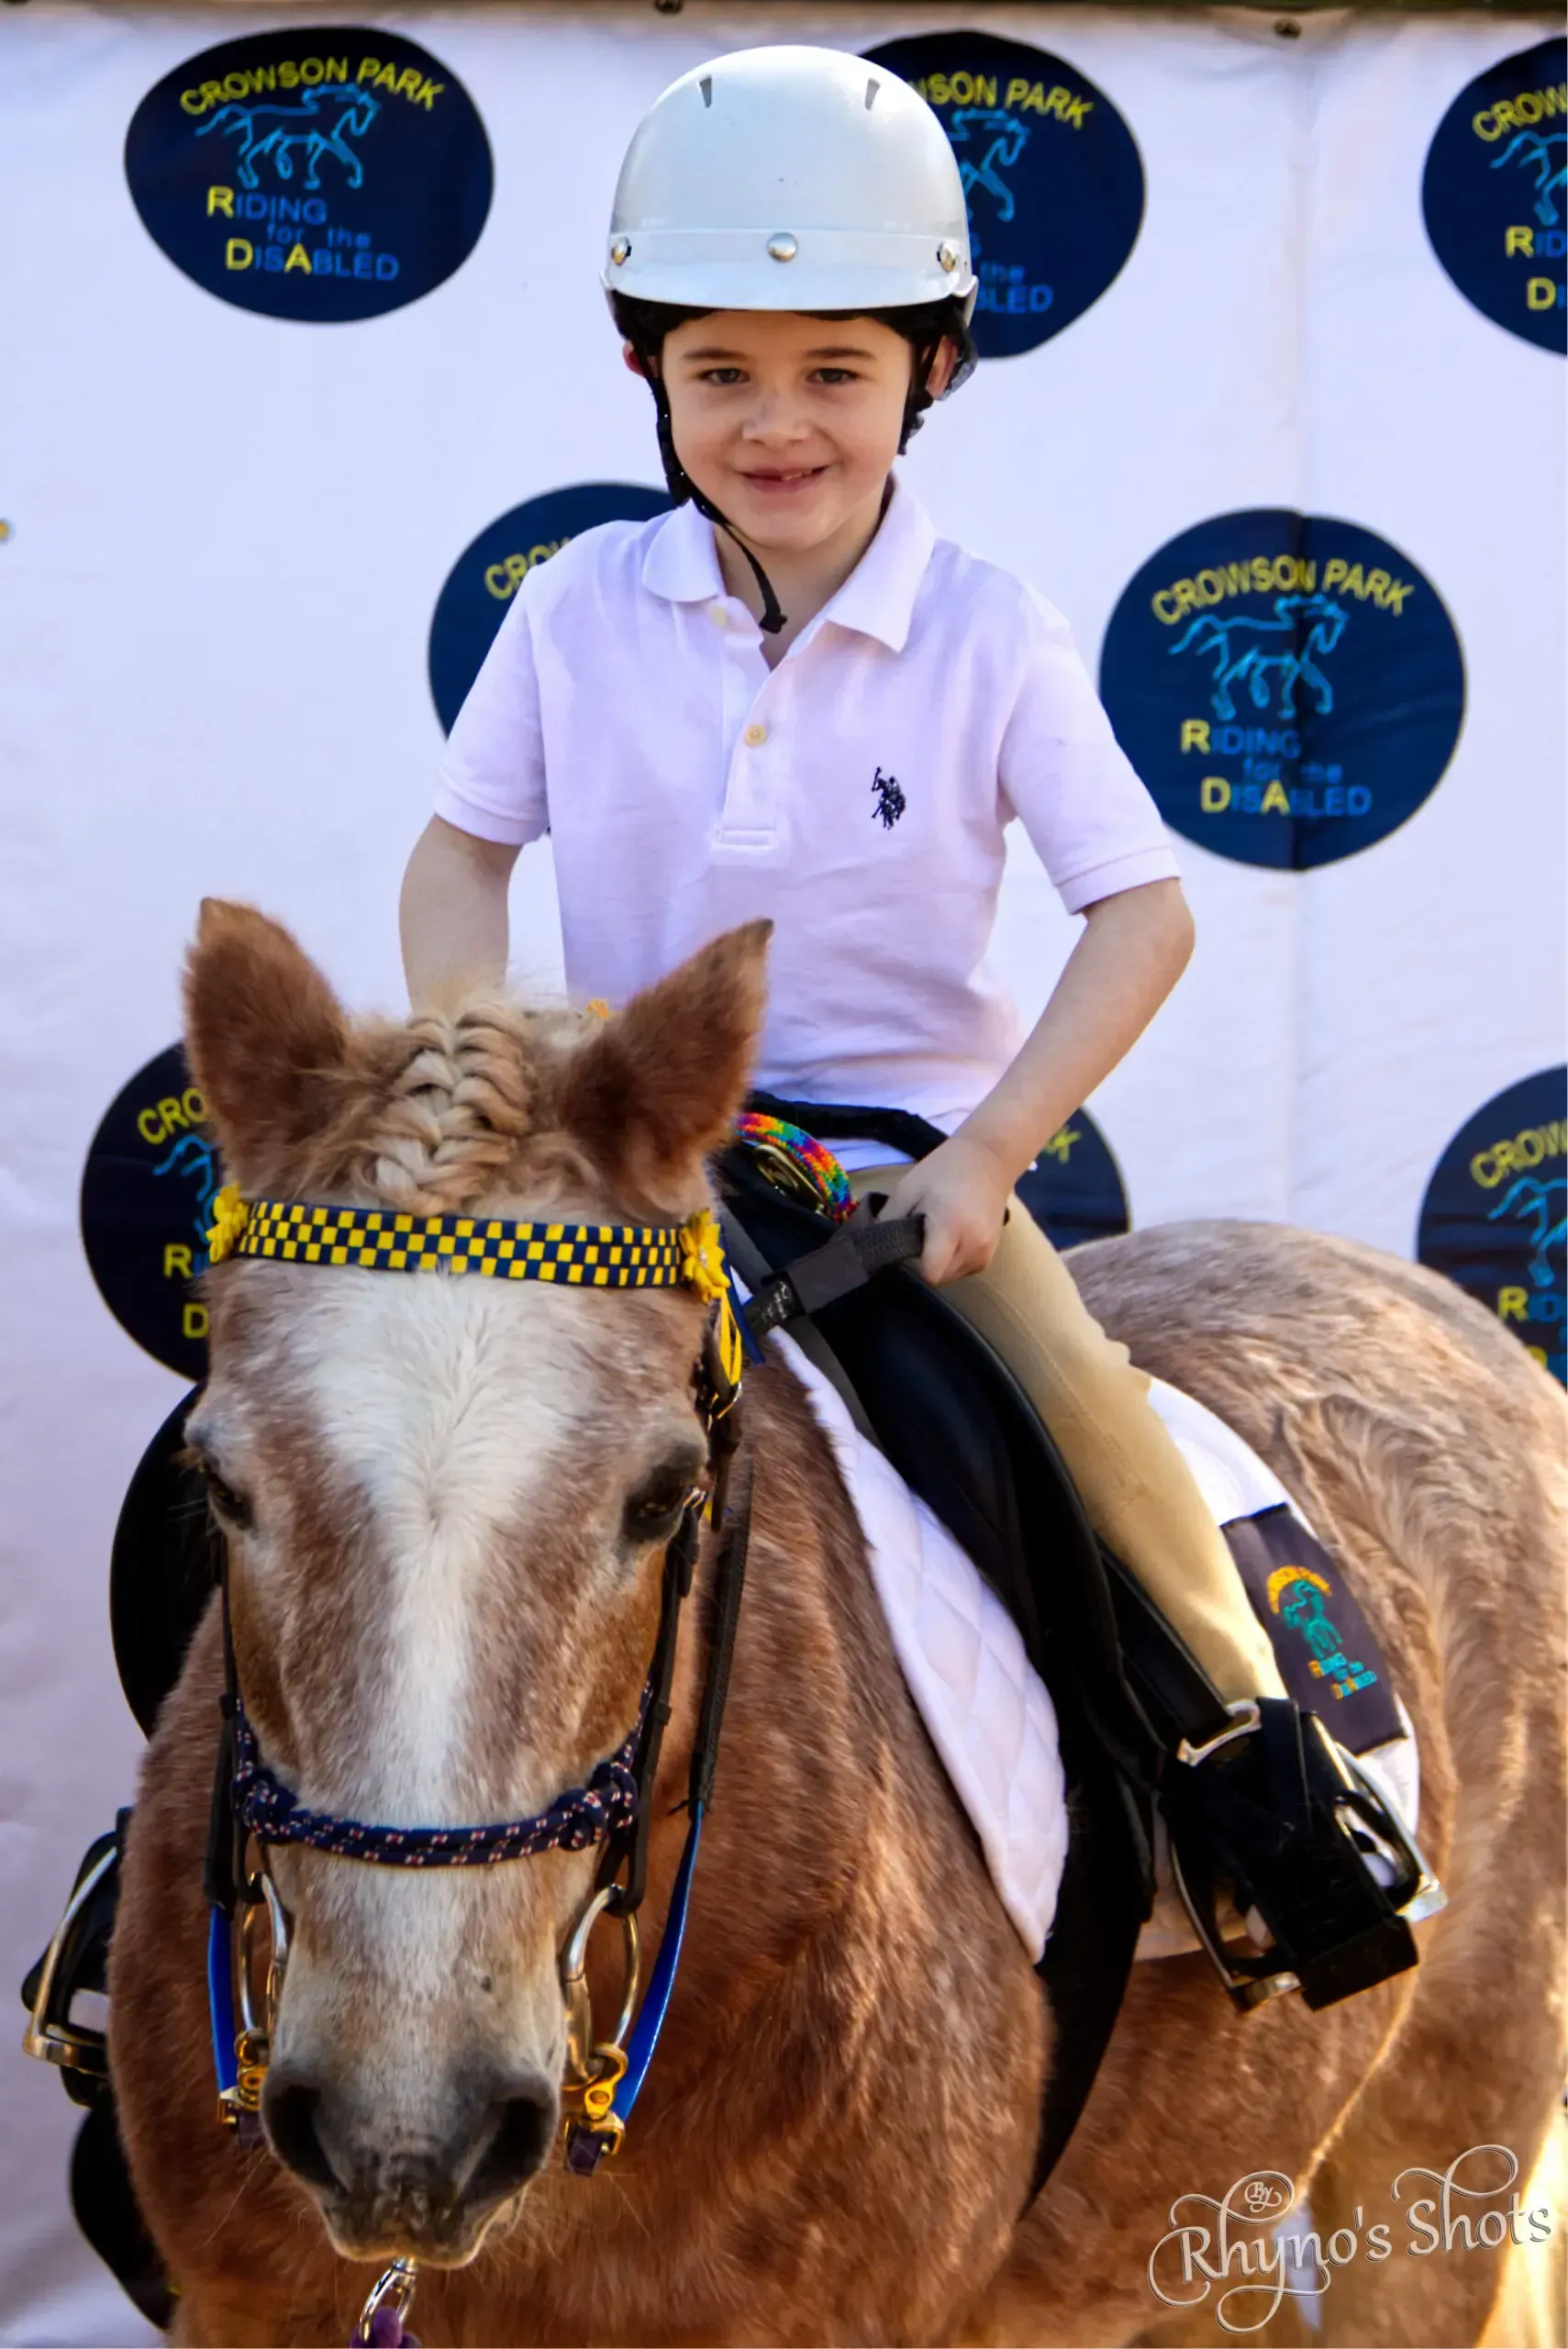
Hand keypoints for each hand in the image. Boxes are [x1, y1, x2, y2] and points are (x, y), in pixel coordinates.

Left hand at [873, 1133, 1015, 1285]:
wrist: (990, 1159)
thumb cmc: (944, 1169)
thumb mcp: (907, 1189)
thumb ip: (890, 1221)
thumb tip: (878, 1248)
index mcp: (951, 1227)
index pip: (929, 1273)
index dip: (912, 1267)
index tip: (904, 1249)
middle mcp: (973, 1246)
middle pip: (939, 1278)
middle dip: (924, 1264)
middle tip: (918, 1235)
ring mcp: (985, 1253)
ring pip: (951, 1277)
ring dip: (938, 1263)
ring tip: (936, 1234)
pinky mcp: (991, 1255)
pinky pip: (963, 1270)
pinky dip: (952, 1260)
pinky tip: (951, 1236)